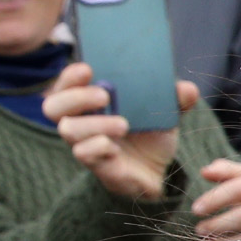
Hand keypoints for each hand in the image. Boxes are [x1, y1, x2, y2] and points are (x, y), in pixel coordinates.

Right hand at [43, 66, 196, 201]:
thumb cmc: (151, 134)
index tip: (88, 69)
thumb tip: (187, 89)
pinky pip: (83, 153)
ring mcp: (85, 143)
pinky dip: (99, 147)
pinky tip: (114, 148)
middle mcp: (81, 121)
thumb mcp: (165, 112)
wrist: (159, 171)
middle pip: (53, 106)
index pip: (64, 84)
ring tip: (124, 125)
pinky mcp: (95, 164)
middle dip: (76, 97)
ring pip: (68, 129)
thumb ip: (175, 98)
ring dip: (95, 124)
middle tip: (105, 96)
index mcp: (90, 102)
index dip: (69, 76)